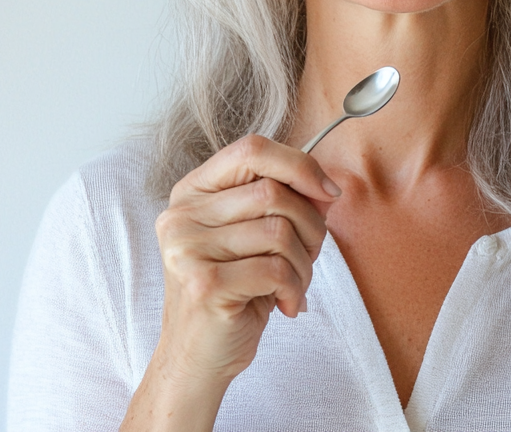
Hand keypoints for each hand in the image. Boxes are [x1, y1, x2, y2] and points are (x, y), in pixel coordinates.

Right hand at [121, 134, 341, 430]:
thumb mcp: (255, 239)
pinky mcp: (203, 284)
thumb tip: (327, 187)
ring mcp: (187, 249)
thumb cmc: (234, 294)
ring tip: (295, 284)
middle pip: (272, 192)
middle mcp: (182, 215)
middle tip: (311, 255)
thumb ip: (282, 204)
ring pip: (279, 231)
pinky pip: (275, 269)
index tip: (329, 192)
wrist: (198, 360)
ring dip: (304, 263)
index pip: (251, 149)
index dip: (299, 164)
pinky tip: (287, 305)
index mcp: (192, 192)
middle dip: (311, 225)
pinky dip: (294, 288)